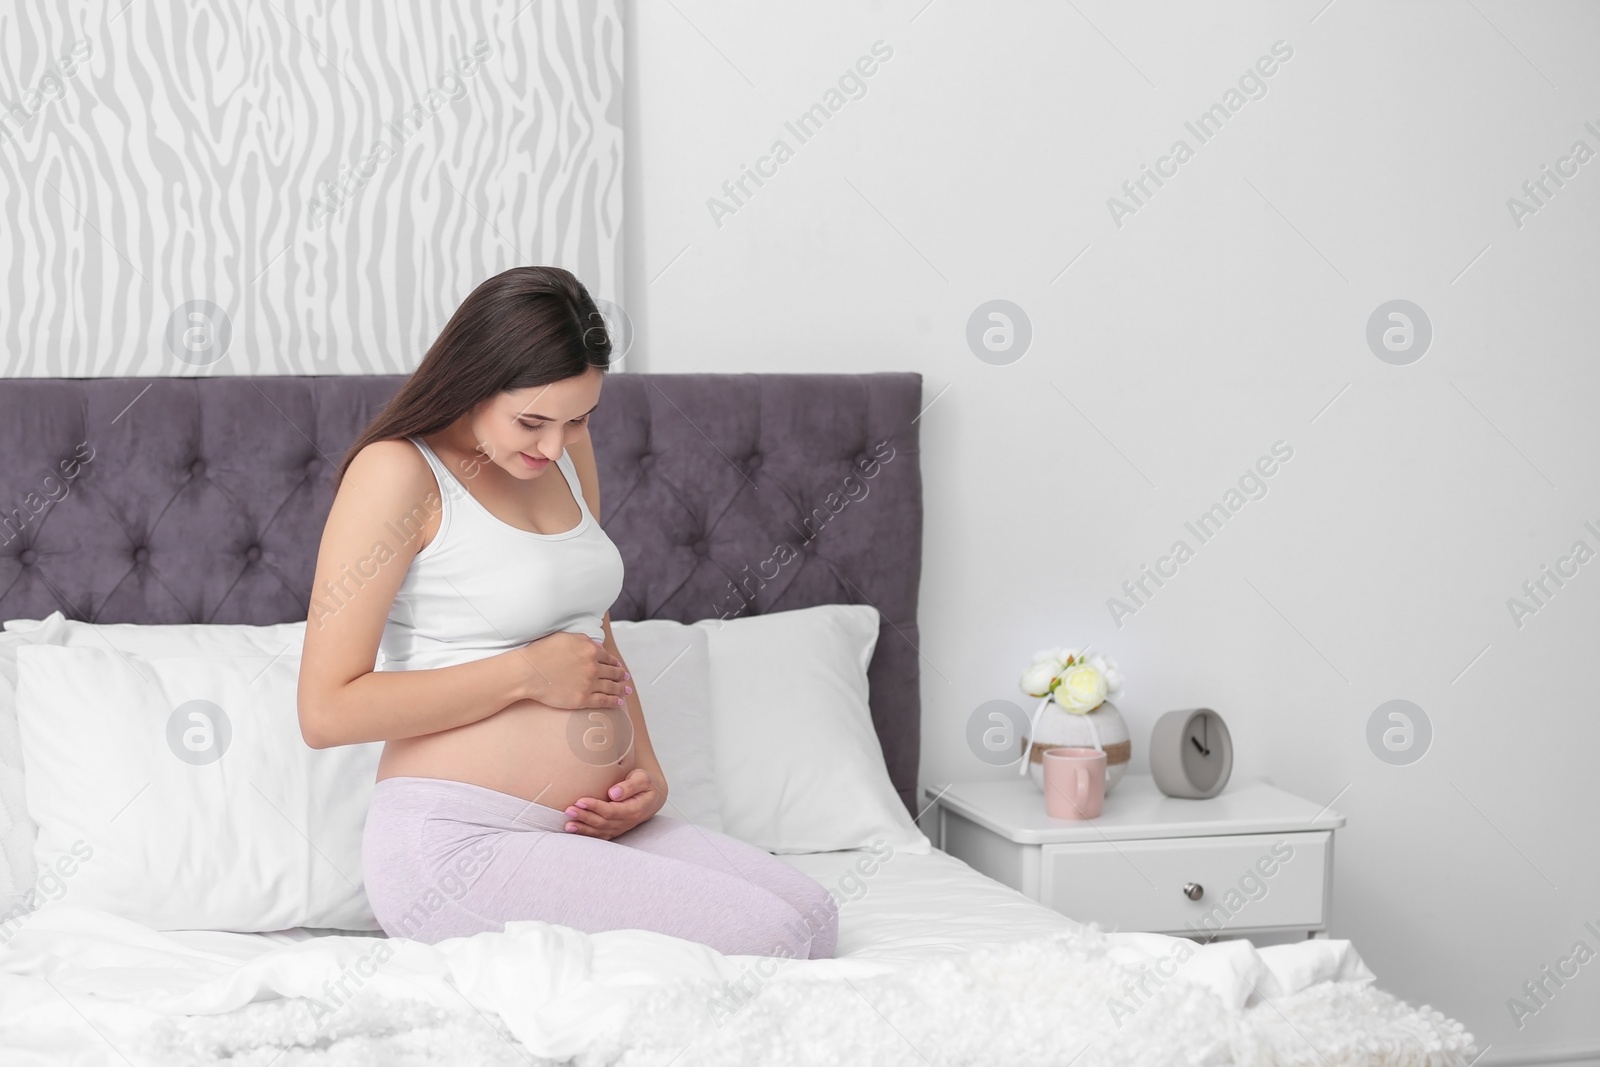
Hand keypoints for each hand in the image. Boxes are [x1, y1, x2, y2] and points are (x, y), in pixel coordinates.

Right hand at [513, 631, 630, 709]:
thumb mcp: (566, 638)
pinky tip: (618, 702)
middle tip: (626, 678)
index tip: (618, 666)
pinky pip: (603, 701)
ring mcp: (589, 684)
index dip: (615, 663)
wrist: (529, 672)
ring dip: (621, 689)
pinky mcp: (582, 699)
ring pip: (611, 687)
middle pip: (613, 672)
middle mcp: (593, 667)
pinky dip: (613, 702)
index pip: (608, 658)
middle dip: (621, 675)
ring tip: (626, 690)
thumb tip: (598, 647)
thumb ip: (584, 641)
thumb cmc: (542, 653)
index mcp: (590, 650)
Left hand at [563, 768, 662, 839]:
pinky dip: (586, 834)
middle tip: (569, 810)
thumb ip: (630, 785)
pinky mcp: (614, 830)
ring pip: (600, 831)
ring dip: (583, 828)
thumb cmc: (646, 785)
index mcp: (634, 809)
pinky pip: (600, 835)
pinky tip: (574, 831)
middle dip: (585, 817)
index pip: (612, 811)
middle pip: (603, 822)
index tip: (581, 800)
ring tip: (568, 824)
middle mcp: (627, 822)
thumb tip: (614, 793)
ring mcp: (620, 828)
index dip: (596, 807)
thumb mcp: (643, 779)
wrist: (651, 797)